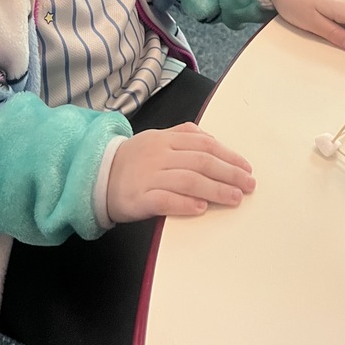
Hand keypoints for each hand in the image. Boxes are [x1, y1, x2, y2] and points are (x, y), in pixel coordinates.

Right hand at [106, 122, 255, 221]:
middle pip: (201, 161)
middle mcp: (159, 154)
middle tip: (249, 185)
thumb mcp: (156, 139)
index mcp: (165, 139)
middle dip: (230, 173)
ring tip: (235, 198)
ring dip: (216, 189)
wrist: (95, 176)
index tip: (246, 167)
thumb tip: (212, 140)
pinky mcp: (139, 198)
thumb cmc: (132, 160)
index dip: (229, 155)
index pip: (204, 144)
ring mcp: (148, 176)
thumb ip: (182, 136)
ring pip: (188, 180)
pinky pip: (165, 200)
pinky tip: (201, 208)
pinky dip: (185, 203)